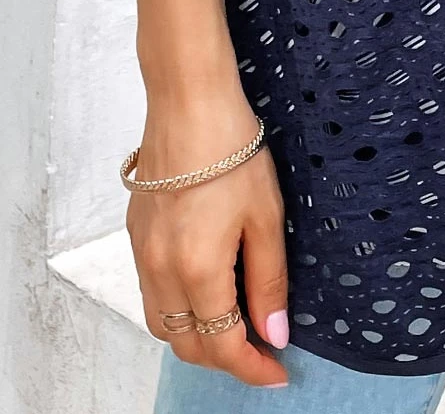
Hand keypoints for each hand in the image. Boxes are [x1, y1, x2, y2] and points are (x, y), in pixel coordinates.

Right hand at [127, 87, 289, 386]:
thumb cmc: (232, 151)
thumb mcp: (267, 217)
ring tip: (236, 326)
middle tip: (262, 351)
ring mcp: (142, 254)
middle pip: (186, 345)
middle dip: (225, 359)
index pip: (222, 346)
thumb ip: (269, 281)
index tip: (277, 373)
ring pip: (162, 324)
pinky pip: (151, 293)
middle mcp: (160, 272)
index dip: (252, 367)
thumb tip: (274, 333)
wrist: (189, 104)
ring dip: (196, 338)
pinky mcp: (136, 236)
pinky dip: (177, 309)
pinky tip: (207, 290)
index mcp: (197, 271)